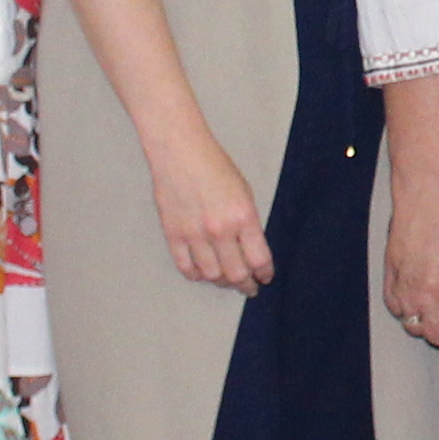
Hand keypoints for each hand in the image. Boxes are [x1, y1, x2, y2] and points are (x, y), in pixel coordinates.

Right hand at [147, 125, 274, 291]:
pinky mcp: (173, 235)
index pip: (259, 259)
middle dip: (246, 285)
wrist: (180, 152)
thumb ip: (248, 224)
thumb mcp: (244, 192)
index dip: (264, 274)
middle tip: (248, 288)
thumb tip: (250, 251)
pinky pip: (186, 267)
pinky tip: (203, 273)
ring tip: (227, 280)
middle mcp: (220, 230)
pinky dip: (197, 275)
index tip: (265, 277)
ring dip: (222, 282)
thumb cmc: (215, 166)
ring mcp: (195, 235)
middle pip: (236, 274)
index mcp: (243, 217)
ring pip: (212, 275)